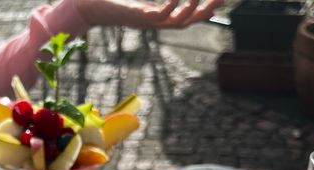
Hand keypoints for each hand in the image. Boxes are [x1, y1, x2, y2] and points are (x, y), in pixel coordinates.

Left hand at [75, 0, 223, 29]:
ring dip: (191, 11)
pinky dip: (171, 6)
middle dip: (204, 12)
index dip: (203, 11)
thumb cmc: (115, 0)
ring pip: (175, 23)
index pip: (186, 17)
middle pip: (186, 22)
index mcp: (157, 16)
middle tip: (220, 0)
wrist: (92, 7)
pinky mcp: (138, 18)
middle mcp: (154, 22)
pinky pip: (159, 15)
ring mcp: (147, 22)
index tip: (219, 1)